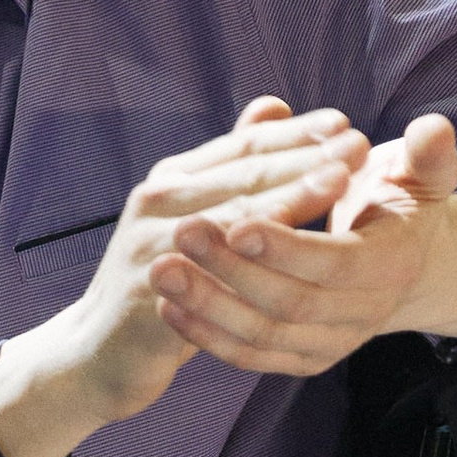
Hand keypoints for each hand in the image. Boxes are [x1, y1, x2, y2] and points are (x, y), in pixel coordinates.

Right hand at [0, 101, 366, 456]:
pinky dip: (252, 261)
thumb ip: (234, 166)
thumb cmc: (163, 278)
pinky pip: (210, 276)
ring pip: (231, 217)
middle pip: (243, 174)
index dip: (294, 133)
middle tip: (358, 142)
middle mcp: (157, 202)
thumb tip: (275, 106)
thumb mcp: (193, 215)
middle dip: (305, 156)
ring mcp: (150, 245)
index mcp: (173, 180)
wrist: (98, 351)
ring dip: (289, 195)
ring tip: (340, 181)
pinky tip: (294, 258)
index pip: (243, 146)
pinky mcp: (148, 291)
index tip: (344, 122)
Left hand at [150, 113, 456, 375]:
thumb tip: (433, 128)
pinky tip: (169, 306)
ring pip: (265, 335)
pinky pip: (252, 355)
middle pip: (292, 303)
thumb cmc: (399, 203)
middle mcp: (362, 314)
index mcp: (390, 266)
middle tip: (180, 233)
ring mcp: (330, 342)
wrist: (402, 263)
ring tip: (160, 269)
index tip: (237, 221)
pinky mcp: (302, 356)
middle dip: (232, 271)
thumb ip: (427, 155)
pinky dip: (208, 336)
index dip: (287, 247)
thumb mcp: (421, 176)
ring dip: (208, 306)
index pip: (336, 265)